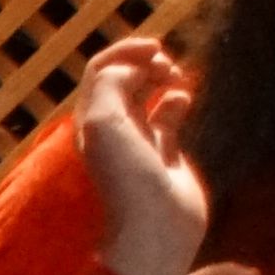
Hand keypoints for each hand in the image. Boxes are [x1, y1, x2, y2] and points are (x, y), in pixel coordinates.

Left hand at [76, 36, 208, 274]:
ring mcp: (138, 139)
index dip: (127, 51)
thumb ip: (112, 83)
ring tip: (175, 78)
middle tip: (166, 68)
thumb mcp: (105, 121)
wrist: (155, 225)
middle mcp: (111, 128)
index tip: (156, 49)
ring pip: (148, 92)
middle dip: (147, 61)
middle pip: (125, 76)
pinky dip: (178, 99)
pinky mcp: (165, 152)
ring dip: (163, 76)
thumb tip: (135, 68)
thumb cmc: (126, 176)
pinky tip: (183, 102)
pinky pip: (169, 113)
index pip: (102, 68)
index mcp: (91, 119)